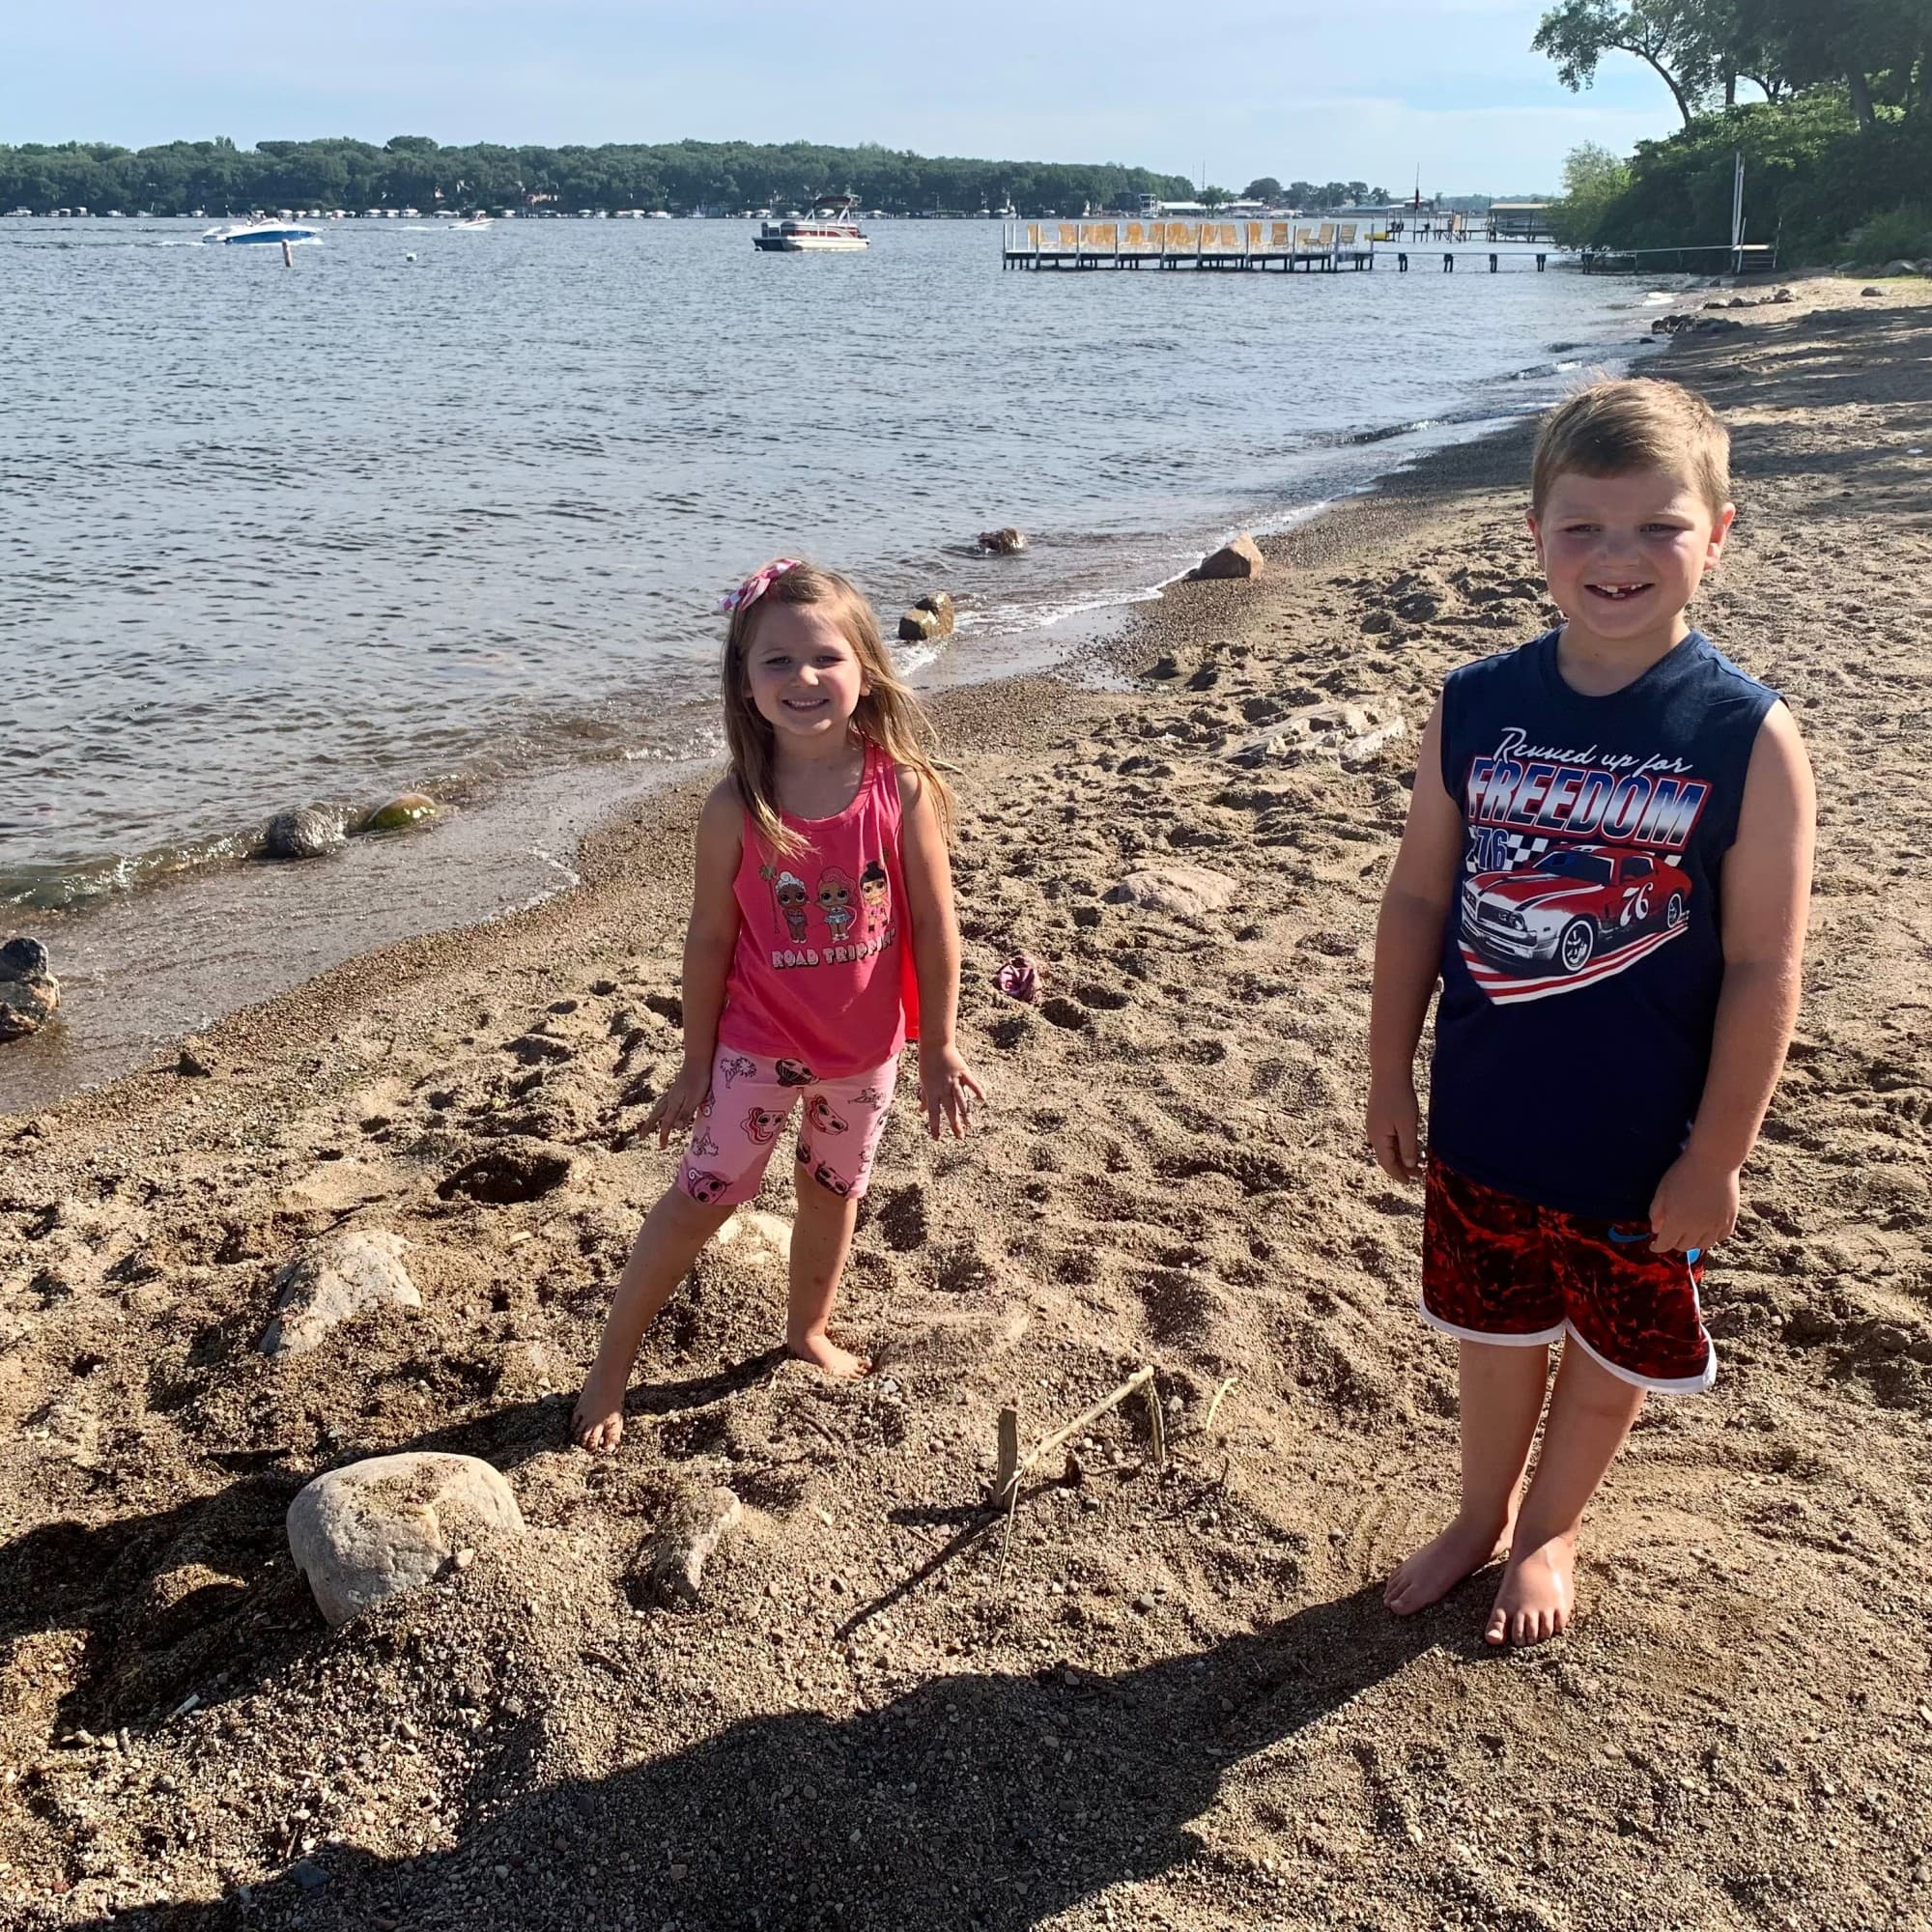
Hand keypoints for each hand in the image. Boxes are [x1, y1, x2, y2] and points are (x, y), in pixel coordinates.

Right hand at [643, 1058, 711, 1148]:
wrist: (698, 1060)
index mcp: (673, 1103)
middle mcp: (670, 1098)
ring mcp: (672, 1091)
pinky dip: (660, 1106)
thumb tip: (675, 1128)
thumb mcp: (694, 1099)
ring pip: (659, 1107)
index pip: (666, 1123)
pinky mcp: (677, 1087)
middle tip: (641, 1137)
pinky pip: (664, 1100)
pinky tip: (664, 1104)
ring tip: (650, 1122)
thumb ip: (685, 1113)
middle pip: (656, 1115)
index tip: (661, 1147)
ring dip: (653, 1116)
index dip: (664, 1135)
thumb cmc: (699, 1080)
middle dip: (649, 1127)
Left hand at [919, 1043, 985, 1138]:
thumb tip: (921, 1111)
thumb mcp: (923, 1082)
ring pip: (960, 1099)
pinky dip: (977, 1090)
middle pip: (949, 1109)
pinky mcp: (963, 1072)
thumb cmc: (927, 1064)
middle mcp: (943, 1088)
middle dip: (954, 1124)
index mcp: (932, 1091)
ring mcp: (954, 1080)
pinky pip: (971, 1082)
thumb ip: (924, 1097)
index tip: (937, 1138)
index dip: (935, 1126)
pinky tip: (983, 1099)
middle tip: (960, 1137)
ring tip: (970, 1124)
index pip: (933, 1113)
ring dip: (965, 1112)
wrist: (935, 1045)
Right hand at [1366, 1069, 1422, 1184]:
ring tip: (1417, 1161)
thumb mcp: (1408, 1125)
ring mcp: (1374, 1125)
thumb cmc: (1399, 1098)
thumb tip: (1410, 1166)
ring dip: (1401, 1157)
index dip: (1399, 1175)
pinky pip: (1387, 1138)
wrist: (1388, 1073)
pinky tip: (1409, 1144)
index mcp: (1378, 1138)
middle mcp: (1373, 1134)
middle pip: (1386, 1157)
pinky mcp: (1378, 1118)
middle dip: (1402, 1167)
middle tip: (1419, 1174)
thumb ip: (1408, 1147)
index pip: (1387, 1164)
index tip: (1412, 1182)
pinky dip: (1398, 1146)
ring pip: (1387, 1148)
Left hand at [1646, 1150, 1739, 1256]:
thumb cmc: (1684, 1173)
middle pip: (1684, 1247)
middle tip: (1670, 1234)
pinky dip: (1712, 1237)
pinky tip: (1706, 1229)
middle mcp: (1697, 1228)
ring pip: (1703, 1245)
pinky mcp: (1730, 1220)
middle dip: (1674, 1243)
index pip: (1665, 1244)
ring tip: (1688, 1232)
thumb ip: (1656, 1212)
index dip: (1657, 1246)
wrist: (1714, 1161)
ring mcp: (1716, 1225)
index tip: (1653, 1245)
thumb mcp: (1662, 1190)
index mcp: (1677, 1222)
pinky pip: (1720, 1237)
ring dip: (1693, 1242)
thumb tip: (1656, 1229)